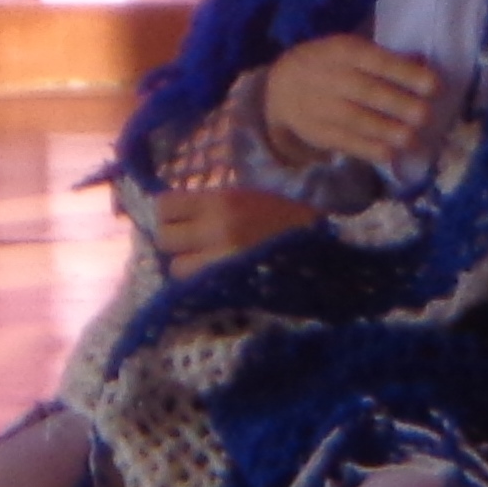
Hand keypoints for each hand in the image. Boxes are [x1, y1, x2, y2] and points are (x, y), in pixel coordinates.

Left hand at [153, 186, 321, 278]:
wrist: (323, 250)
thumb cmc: (283, 220)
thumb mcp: (245, 197)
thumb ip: (208, 205)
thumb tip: (170, 216)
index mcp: (222, 201)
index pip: (164, 205)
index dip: (168, 213)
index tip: (179, 219)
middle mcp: (217, 229)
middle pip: (164, 238)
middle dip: (175, 242)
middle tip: (191, 244)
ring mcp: (222, 262)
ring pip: (176, 269)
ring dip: (187, 268)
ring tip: (206, 266)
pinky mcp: (229, 289)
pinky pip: (194, 289)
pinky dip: (199, 286)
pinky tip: (213, 282)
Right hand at [261, 34, 440, 164]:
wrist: (281, 88)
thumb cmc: (330, 64)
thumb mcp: (351, 50)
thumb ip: (386, 57)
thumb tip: (425, 62)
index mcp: (343, 51)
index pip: (377, 61)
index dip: (406, 73)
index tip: (435, 86)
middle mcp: (331, 78)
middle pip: (368, 92)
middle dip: (399, 105)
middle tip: (426, 116)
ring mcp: (322, 107)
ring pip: (357, 120)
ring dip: (388, 132)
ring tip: (414, 139)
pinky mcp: (319, 133)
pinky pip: (346, 142)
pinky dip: (369, 150)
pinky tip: (390, 154)